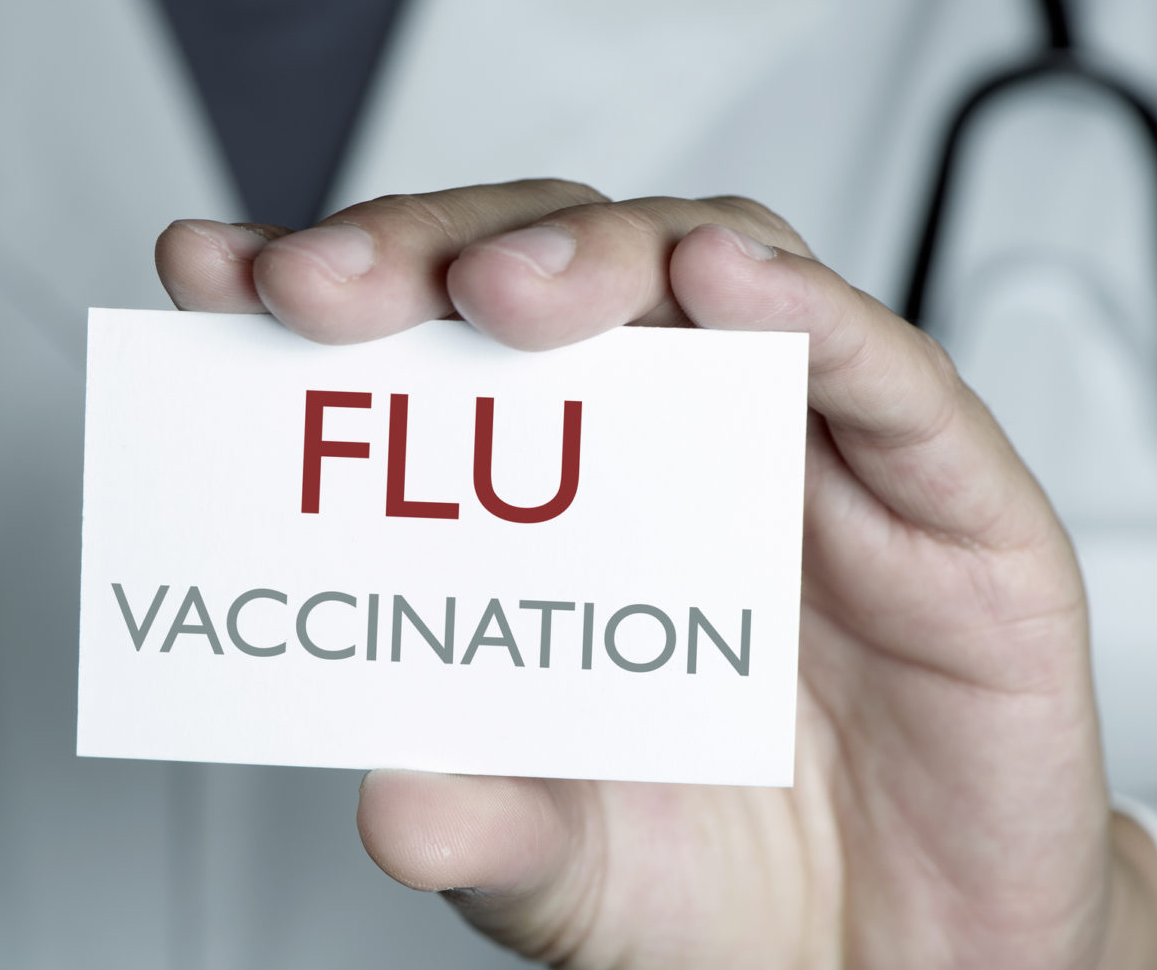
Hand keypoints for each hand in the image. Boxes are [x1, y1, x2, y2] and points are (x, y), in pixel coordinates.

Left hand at [154, 181, 1156, 967]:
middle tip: (323, 286)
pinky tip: (724, 283)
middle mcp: (663, 448)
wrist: (910, 950)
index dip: (320, 292)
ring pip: (703, 269)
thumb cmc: (724, 871)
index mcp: (548, 511)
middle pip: (545, 271)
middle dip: (427, 256)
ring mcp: (800, 453)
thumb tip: (394, 800)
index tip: (211, 273)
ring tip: (504, 288)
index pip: (423, 349)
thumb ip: (486, 820)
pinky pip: (884, 370)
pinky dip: (805, 311)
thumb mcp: (569, 862)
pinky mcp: (945, 492)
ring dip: (592, 257)